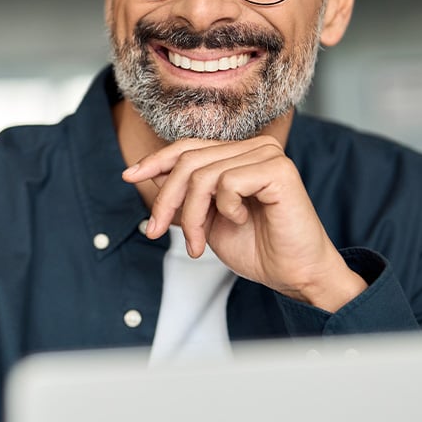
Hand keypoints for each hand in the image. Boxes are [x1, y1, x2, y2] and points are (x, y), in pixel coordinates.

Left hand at [122, 136, 366, 312]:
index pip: (187, 148)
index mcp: (239, 154)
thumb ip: (184, 194)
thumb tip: (149, 172)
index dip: (155, 161)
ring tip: (200, 242)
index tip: (129, 177)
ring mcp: (267, 154)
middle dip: (166, 200)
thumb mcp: (205, 218)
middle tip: (157, 232)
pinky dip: (225, 208)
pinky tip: (242, 219)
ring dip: (193, 216)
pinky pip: (227, 182)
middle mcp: (254, 147)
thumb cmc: (257, 248)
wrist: (293, 275)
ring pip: (202, 175)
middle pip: (188, 161)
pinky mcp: (278, 168)